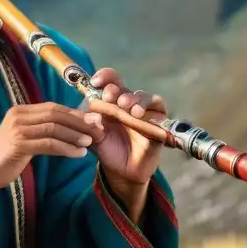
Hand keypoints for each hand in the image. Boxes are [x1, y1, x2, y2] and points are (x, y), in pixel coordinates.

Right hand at [0, 102, 104, 193]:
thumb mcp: (24, 138)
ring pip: (54, 128)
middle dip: (79, 121)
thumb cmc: (5, 157)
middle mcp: (19, 115)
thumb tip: (68, 128)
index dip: (75, 113)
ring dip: (75, 135)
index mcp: (21, 111)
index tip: (94, 120)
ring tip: (91, 142)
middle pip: (56, 114)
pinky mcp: (19, 144)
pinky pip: (49, 144)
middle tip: (99, 129)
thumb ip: (41, 130)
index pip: (53, 107)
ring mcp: (18, 129)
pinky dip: (66, 148)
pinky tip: (78, 154)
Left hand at [88, 68, 166, 190]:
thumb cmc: (105, 147)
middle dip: (118, 90)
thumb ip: (86, 120)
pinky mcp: (158, 125)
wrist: (119, 170)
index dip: (105, 76)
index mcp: (111, 100)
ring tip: (130, 110)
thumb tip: (90, 109)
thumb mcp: (90, 132)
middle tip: (110, 98)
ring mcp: (144, 113)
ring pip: (146, 97)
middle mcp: (128, 103)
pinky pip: (160, 113)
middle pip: (127, 88)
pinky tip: (144, 117)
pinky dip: (153, 112)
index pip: (111, 80)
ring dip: (137, 100)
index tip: (96, 82)